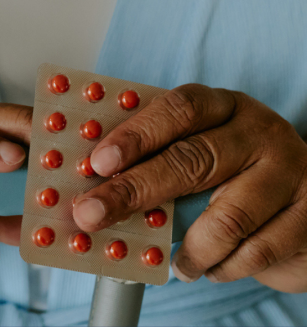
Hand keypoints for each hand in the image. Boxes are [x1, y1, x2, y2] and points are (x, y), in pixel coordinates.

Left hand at [71, 84, 306, 292]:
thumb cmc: (235, 173)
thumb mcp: (198, 149)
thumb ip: (152, 158)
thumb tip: (87, 185)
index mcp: (223, 106)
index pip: (178, 109)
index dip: (135, 134)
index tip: (97, 162)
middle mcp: (258, 132)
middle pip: (193, 160)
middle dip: (134, 190)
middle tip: (93, 212)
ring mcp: (289, 173)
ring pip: (227, 217)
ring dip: (191, 247)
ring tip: (176, 263)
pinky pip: (256, 251)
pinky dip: (223, 267)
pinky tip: (209, 268)